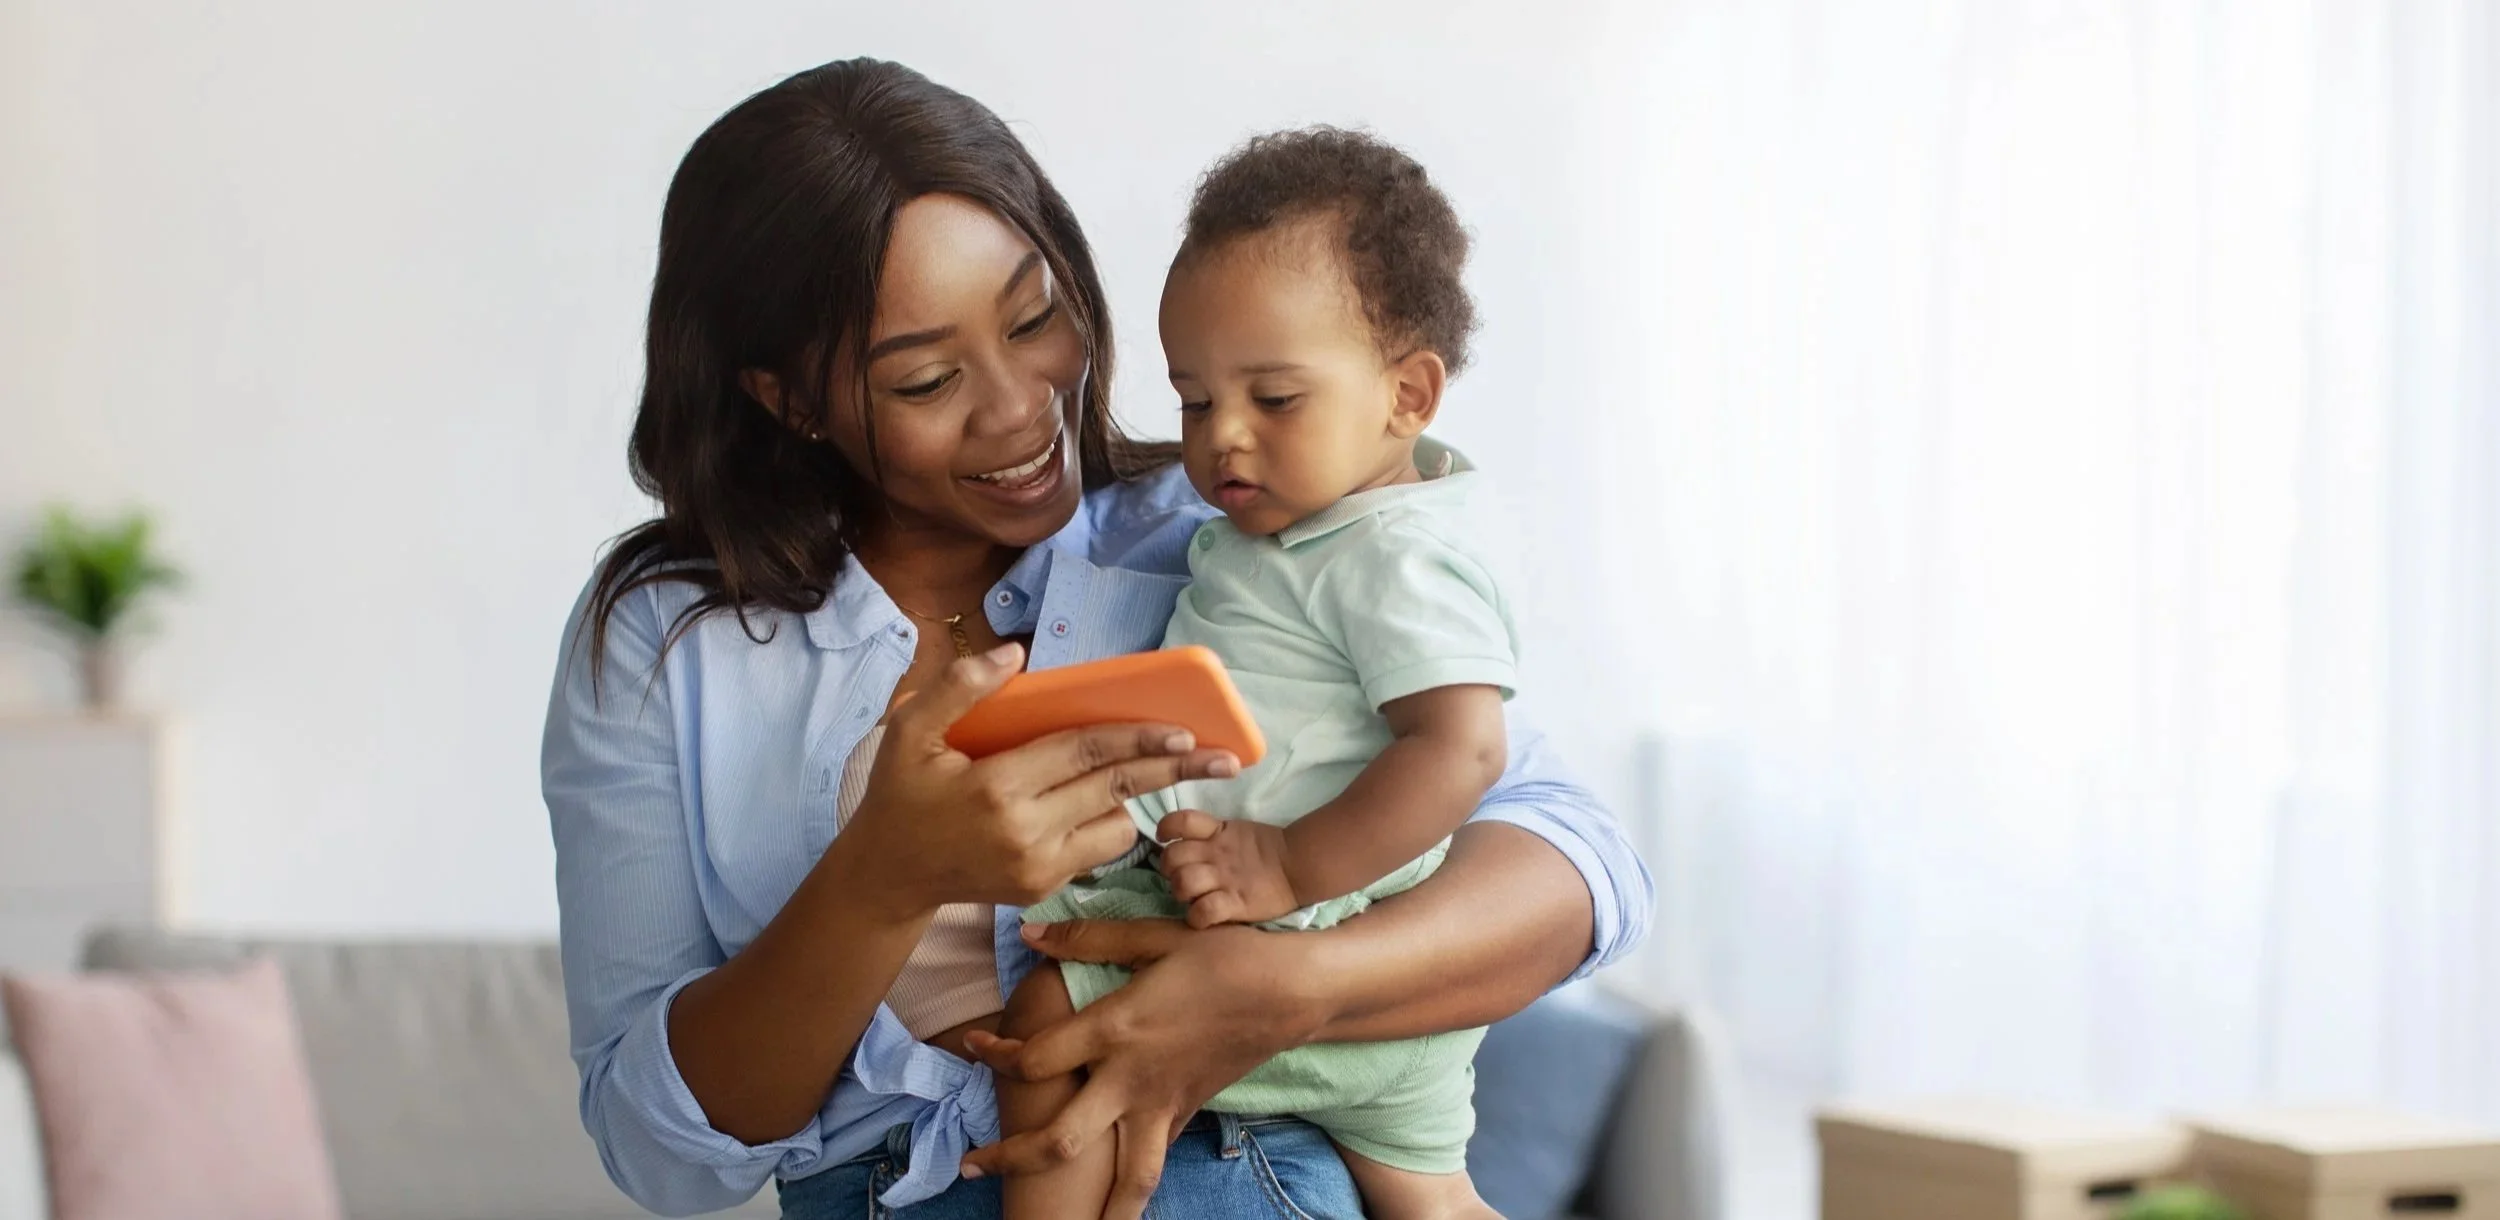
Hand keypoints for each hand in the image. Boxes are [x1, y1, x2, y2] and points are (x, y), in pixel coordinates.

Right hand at [831, 644, 1240, 913]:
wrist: (889, 874)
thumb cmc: (900, 793)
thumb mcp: (909, 731)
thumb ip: (959, 688)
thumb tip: (1017, 655)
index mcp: (996, 787)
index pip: (1083, 754)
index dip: (1136, 738)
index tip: (1183, 729)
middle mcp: (1025, 833)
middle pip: (1116, 790)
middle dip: (1174, 770)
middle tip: (1225, 758)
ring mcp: (1038, 868)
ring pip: (1117, 827)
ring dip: (1135, 797)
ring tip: (1156, 772)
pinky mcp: (1043, 889)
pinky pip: (1097, 850)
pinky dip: (1106, 823)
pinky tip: (1099, 802)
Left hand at [959, 919, 1328, 1219]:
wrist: (1291, 991)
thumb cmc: (1223, 956)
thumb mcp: (1153, 936)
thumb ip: (1087, 938)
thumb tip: (1027, 934)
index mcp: (1115, 1030)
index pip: (1034, 1058)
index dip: (995, 1054)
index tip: (974, 1045)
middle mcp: (1131, 1079)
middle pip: (1059, 1141)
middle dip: (1011, 1158)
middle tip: (972, 1167)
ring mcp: (1162, 1105)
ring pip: (1122, 1180)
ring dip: (1091, 1212)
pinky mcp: (1187, 1113)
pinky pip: (1153, 1159)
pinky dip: (1131, 1184)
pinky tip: (1111, 1191)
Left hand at [1155, 810, 1300, 926]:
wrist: (1299, 865)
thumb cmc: (1266, 850)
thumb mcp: (1235, 830)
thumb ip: (1209, 833)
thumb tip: (1177, 842)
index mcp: (1216, 832)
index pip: (1180, 820)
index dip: (1165, 829)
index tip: (1166, 839)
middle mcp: (1215, 854)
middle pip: (1172, 857)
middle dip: (1169, 869)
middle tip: (1181, 876)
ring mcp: (1225, 879)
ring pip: (1183, 883)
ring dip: (1181, 892)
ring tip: (1192, 897)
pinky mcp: (1236, 903)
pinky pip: (1204, 912)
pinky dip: (1196, 917)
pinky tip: (1201, 916)